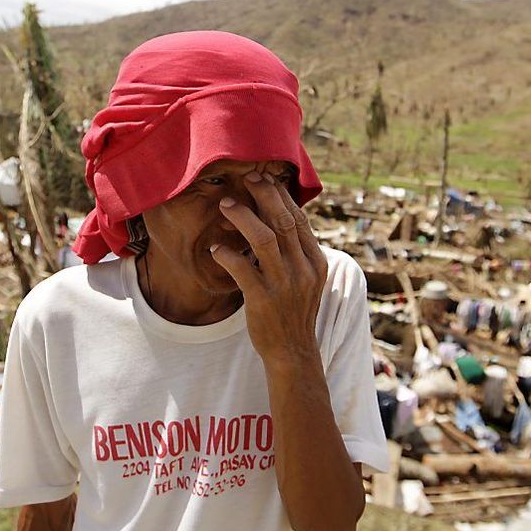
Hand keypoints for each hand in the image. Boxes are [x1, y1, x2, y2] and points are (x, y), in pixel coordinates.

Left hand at [209, 163, 327, 365]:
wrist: (293, 352)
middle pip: (284, 222)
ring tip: (226, 204)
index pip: (299, 219)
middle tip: (247, 178)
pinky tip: (215, 249)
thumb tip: (278, 219)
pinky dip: (227, 254)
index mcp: (315, 262)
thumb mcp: (306, 280)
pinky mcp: (263, 300)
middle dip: (264, 195)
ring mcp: (284, 285)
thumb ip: (296, 253)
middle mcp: (303, 270)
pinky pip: (242, 269)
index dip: (281, 195)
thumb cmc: (294, 313)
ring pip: (264, 239)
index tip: (265, 178)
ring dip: (243, 217)